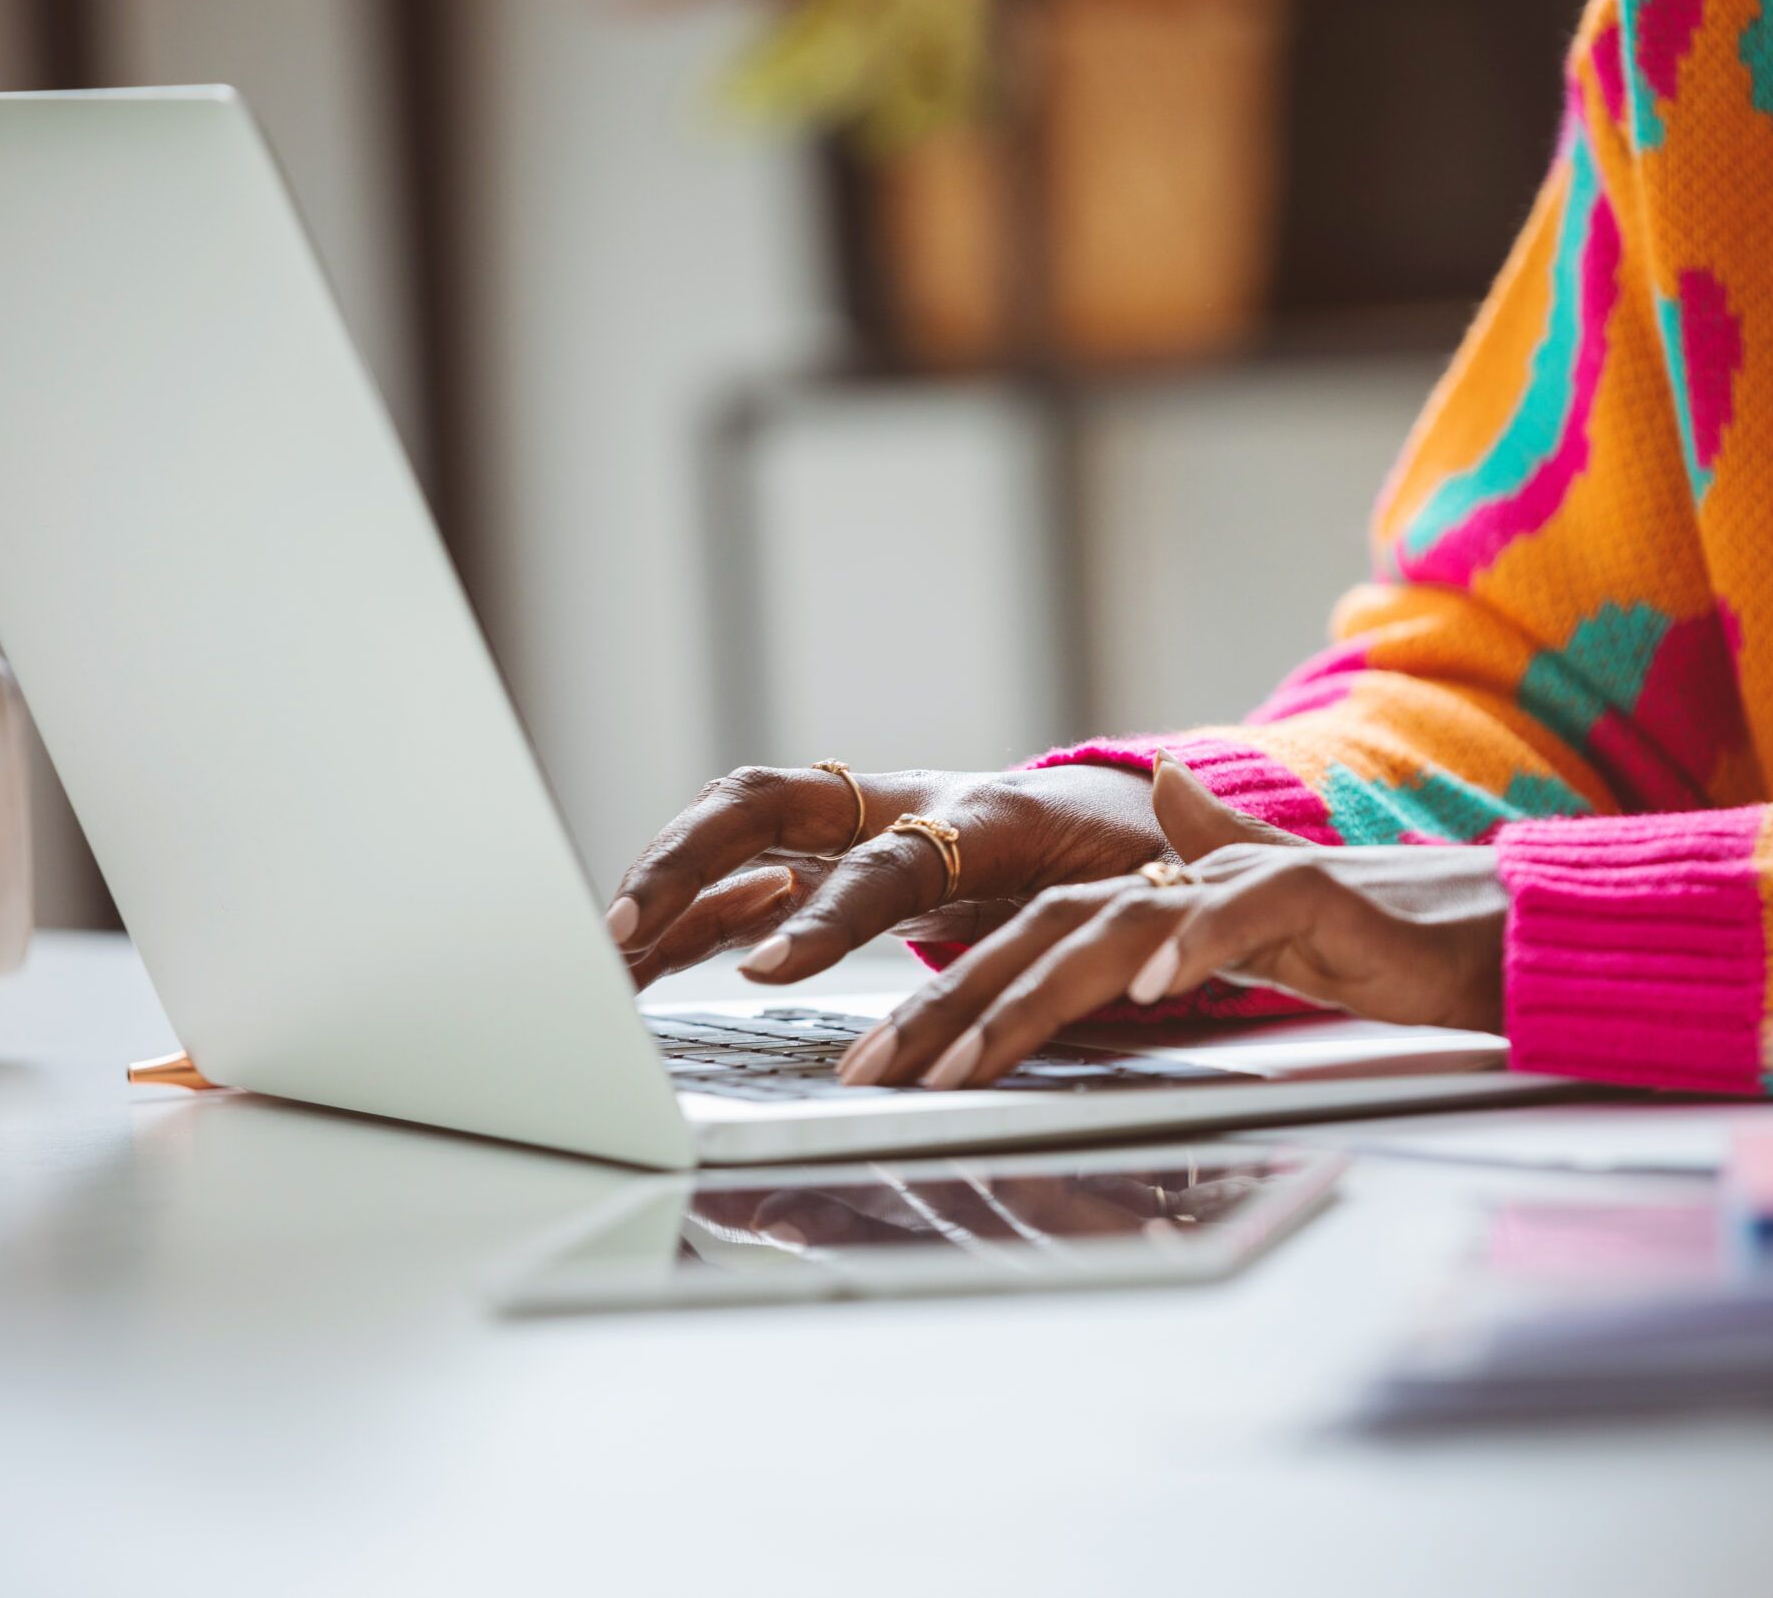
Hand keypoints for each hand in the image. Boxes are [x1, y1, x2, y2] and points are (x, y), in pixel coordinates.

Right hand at [608, 763, 1168, 989]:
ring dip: (667, 886)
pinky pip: (749, 883)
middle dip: (688, 860)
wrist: (1124, 822)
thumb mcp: (1158, 865)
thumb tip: (1167, 847)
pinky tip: (650, 956)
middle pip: (768, 805)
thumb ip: (1156, 863)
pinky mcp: (840, 864)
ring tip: (605, 951)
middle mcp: (904, 807)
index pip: (888, 860)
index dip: (827, 912)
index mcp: (986, 811)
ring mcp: (862, 829)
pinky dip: (697, 916)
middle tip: (625, 931)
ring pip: (738, 835)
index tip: (769, 966)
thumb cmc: (1143, 850)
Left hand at [832, 758, 1506, 1087]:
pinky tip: (1149, 987)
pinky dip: (1194, 944)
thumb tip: (1162, 793)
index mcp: (1166, 896)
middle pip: (1044, 930)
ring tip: (969, 1056)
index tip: (879, 1063)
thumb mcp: (1266, 921)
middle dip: (950, 1004)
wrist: (1503, 927)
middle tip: (875, 1072)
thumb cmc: (1385, 942)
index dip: (951, 994)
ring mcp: (1251, 881)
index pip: (1032, 938)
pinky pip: (1244, 914)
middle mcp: (1191, 878)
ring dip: (1033, 993)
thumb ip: (1206, 867)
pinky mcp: (1322, 893)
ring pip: (1116, 925)